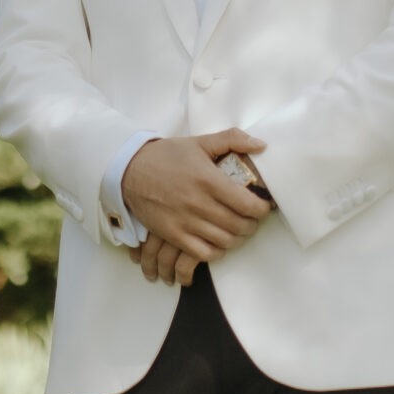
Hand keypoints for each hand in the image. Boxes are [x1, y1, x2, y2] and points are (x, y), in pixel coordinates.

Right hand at [120, 129, 270, 279]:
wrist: (130, 170)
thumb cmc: (167, 156)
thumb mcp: (199, 142)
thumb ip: (232, 139)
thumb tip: (261, 145)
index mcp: (209, 180)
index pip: (247, 204)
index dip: (261, 209)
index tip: (263, 206)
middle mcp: (199, 203)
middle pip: (239, 226)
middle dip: (252, 224)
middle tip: (251, 218)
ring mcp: (185, 222)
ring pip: (224, 241)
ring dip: (236, 238)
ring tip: (237, 229)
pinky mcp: (173, 234)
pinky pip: (203, 253)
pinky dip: (216, 251)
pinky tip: (218, 242)